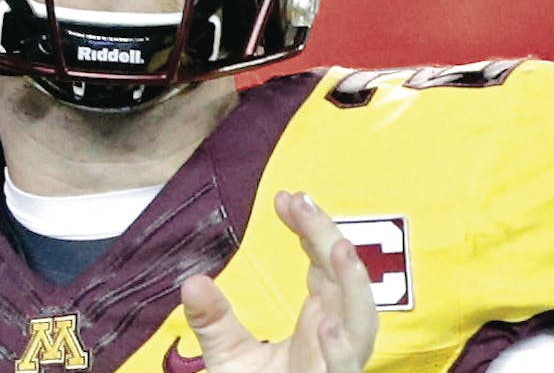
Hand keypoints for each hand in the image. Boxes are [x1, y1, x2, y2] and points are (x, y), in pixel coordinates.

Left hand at [181, 191, 377, 371]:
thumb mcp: (230, 357)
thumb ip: (214, 321)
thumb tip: (192, 281)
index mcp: (320, 324)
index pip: (325, 265)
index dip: (312, 228)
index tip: (285, 197)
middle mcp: (335, 341)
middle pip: (346, 282)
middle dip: (329, 238)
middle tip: (301, 203)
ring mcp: (337, 365)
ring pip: (361, 325)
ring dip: (353, 286)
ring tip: (335, 249)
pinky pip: (344, 372)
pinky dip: (341, 352)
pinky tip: (326, 329)